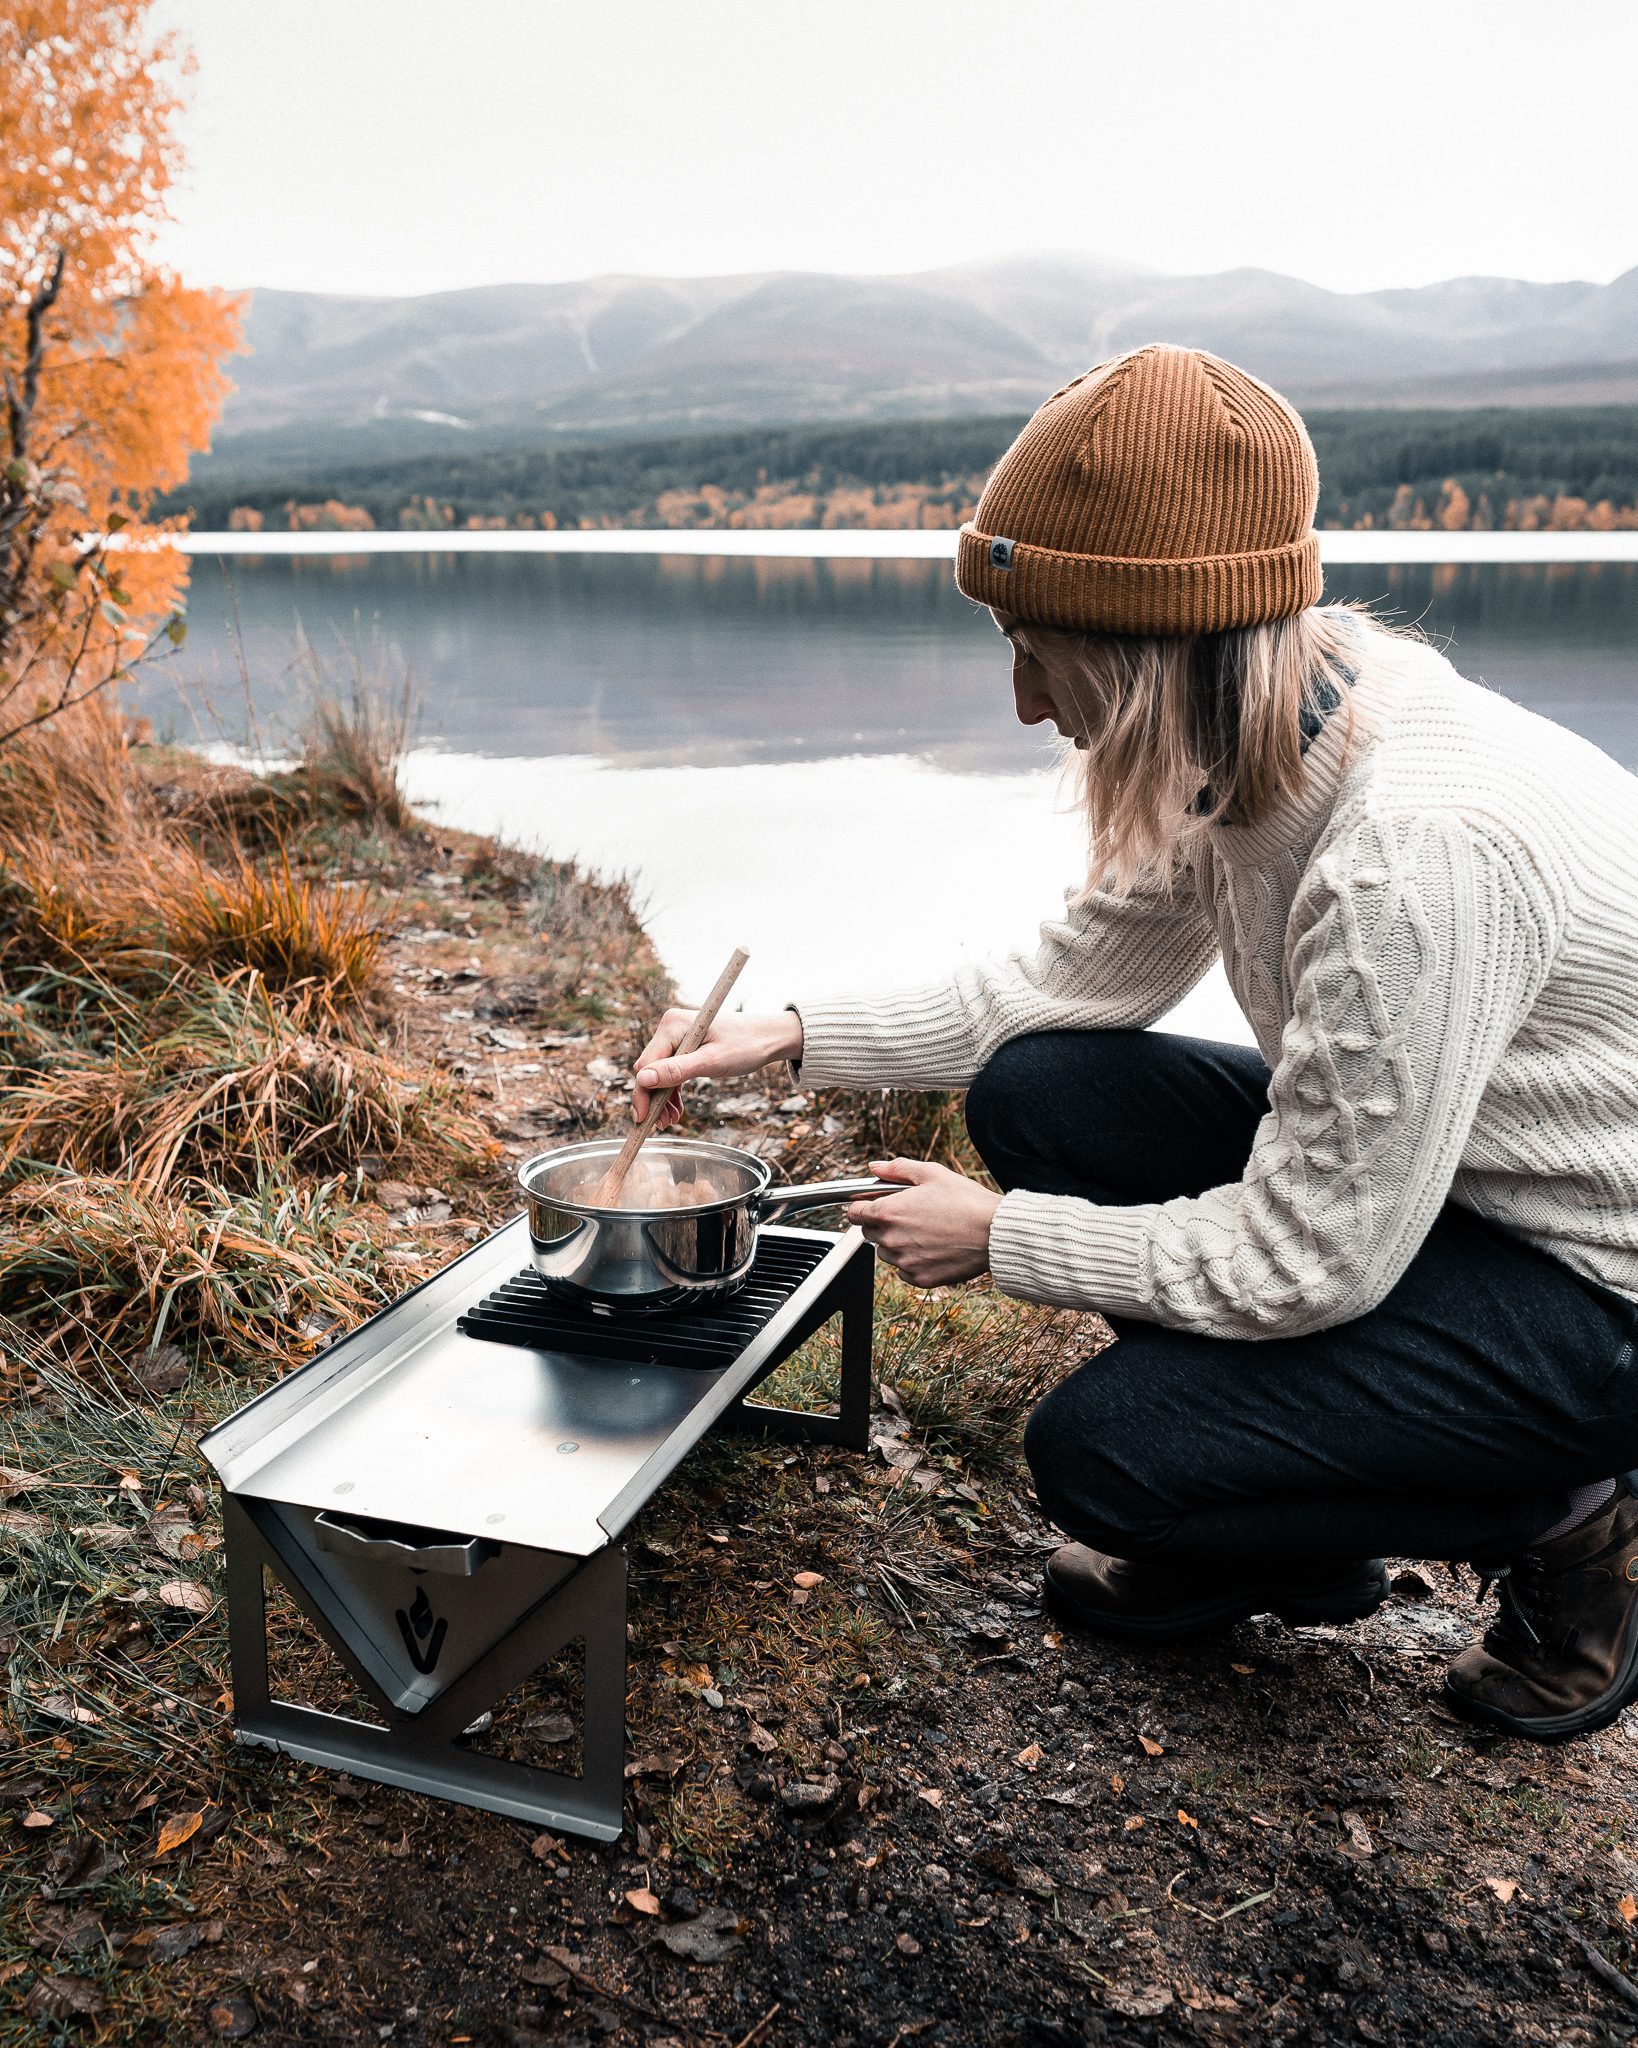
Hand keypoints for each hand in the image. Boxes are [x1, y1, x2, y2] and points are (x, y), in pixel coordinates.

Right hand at [632, 1007, 804, 1126]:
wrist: (769, 1037)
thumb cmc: (746, 1045)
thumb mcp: (712, 1062)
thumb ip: (677, 1070)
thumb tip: (643, 1080)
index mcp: (672, 1025)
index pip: (646, 1065)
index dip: (643, 1093)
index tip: (644, 1119)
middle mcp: (670, 1028)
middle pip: (649, 1070)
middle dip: (653, 1098)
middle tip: (663, 1124)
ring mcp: (676, 1037)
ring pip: (658, 1074)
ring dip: (662, 1098)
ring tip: (671, 1121)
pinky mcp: (684, 1047)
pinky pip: (670, 1072)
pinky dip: (671, 1091)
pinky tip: (676, 1109)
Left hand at [846, 1157, 1001, 1287]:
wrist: (994, 1233)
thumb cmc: (966, 1201)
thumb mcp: (932, 1173)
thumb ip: (898, 1169)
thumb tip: (875, 1167)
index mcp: (889, 1211)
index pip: (854, 1213)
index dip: (861, 1207)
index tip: (870, 1206)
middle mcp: (891, 1239)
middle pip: (869, 1234)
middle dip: (882, 1224)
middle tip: (908, 1216)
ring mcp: (905, 1262)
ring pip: (886, 1254)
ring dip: (896, 1244)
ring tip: (925, 1232)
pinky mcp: (920, 1278)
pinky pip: (904, 1271)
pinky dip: (912, 1262)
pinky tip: (933, 1249)